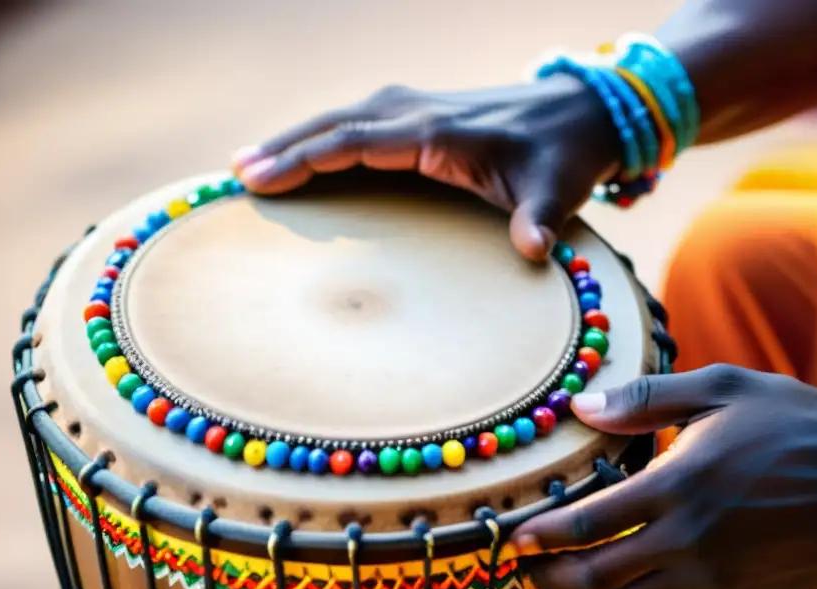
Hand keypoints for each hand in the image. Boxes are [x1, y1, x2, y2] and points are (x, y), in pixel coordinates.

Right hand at [231, 78, 621, 260]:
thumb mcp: (556, 189)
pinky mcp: (419, 116)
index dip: (305, 159)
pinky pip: (357, 124)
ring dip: (295, 140)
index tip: (260, 177)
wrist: (583, 112)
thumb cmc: (565, 154)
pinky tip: (301, 155)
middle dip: (283, 148)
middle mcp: (417, 112)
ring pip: (340, 119)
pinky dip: (322, 138)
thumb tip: (532, 253)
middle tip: (233, 175)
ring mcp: (415, 108)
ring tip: (248, 166)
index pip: (354, 141)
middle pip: (333, 125)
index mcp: (437, 130)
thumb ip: (539, 221)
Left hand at [511, 365, 816, 588]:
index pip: (585, 525)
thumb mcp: (724, 389)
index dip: (537, 537)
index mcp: (679, 487)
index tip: (511, 538)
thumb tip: (582, 407)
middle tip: (523, 571)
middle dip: (547, 579)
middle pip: (593, 579)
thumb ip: (647, 398)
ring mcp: (711, 588)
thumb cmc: (796, 428)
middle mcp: (689, 546)